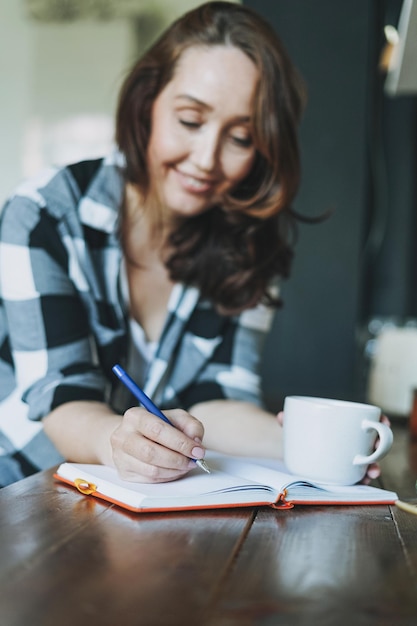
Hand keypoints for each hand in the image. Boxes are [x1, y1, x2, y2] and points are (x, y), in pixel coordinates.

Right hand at [110, 407, 204, 482]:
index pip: (157, 430)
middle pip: (151, 453)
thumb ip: (190, 425)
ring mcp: (121, 457)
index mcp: (135, 416)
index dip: (180, 442)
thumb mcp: (175, 418)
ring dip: (175, 470)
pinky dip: (168, 477)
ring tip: (186, 465)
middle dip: (178, 459)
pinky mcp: (124, 473)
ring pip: (151, 470)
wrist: (132, 437)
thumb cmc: (156, 427)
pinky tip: (175, 469)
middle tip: (193, 461)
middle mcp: (123, 436)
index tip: (197, 450)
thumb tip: (195, 441)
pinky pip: (150, 480)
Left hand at [275, 410, 389, 483]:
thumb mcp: (296, 423)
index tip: (383, 421)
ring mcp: (350, 456)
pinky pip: (357, 475)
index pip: (369, 420)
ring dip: (373, 467)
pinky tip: (360, 482)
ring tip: (370, 472)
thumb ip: (289, 420)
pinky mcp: (344, 470)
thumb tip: (281, 416)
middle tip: (375, 452)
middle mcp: (352, 441)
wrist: (297, 445)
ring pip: (368, 462)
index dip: (380, 421)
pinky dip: (360, 479)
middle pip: (373, 443)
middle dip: (379, 448)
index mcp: (346, 424)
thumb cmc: (302, 430)